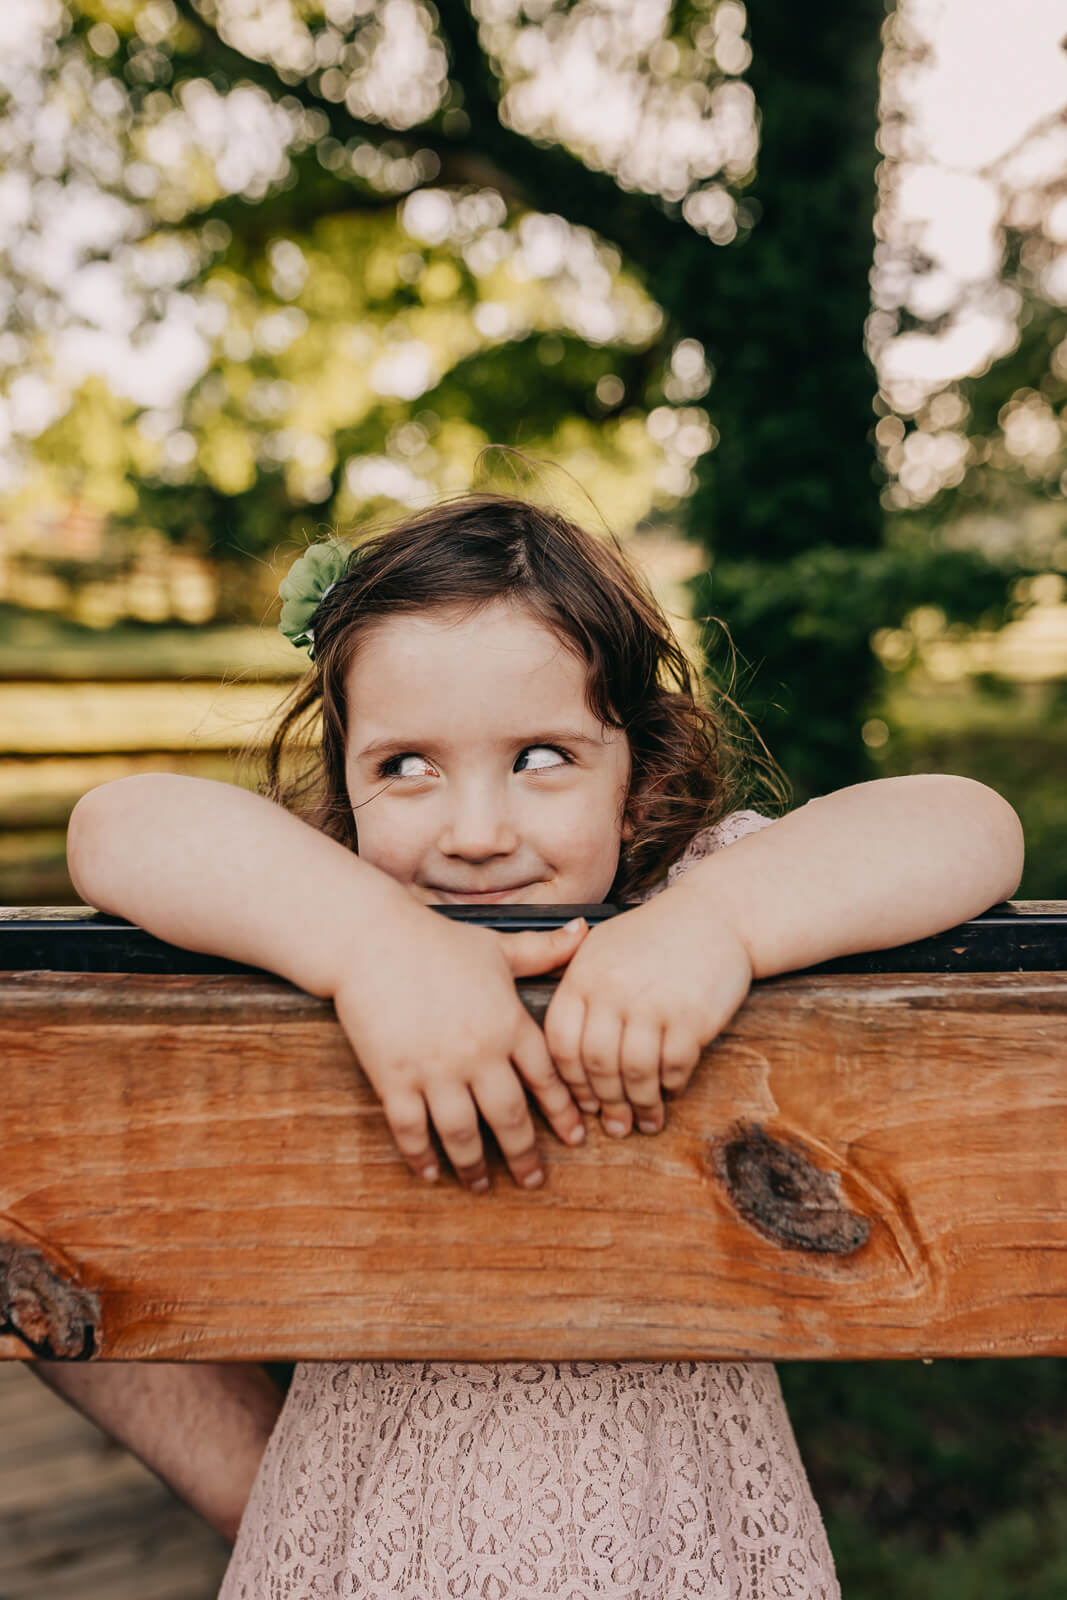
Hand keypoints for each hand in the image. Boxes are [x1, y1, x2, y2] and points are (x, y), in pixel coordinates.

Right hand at [332, 908, 589, 1189]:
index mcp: (508, 1024)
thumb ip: (544, 949)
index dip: (563, 1112)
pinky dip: (422, 1156)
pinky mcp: (394, 1079)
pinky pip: (411, 1130)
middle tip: (533, 1181)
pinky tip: (430, 1172)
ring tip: (482, 1185)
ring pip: (463, 1134)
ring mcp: (435, 1070)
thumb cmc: (436, 941)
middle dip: (524, 1156)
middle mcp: (478, 1054)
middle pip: (510, 1118)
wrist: (371, 940)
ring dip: (474, 1166)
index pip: (547, 1079)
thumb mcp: (498, 946)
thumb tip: (587, 930)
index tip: (576, 1138)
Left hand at [542, 885, 752, 1136]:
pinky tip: (671, 1092)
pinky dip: (671, 1086)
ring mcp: (652, 1004)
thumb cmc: (654, 936)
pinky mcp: (691, 1017)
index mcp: (583, 976)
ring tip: (646, 1121)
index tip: (583, 1102)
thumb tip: (561, 1055)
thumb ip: (577, 990)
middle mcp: (613, 991)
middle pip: (597, 1065)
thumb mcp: (602, 948)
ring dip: (640, 1105)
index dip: (569, 1081)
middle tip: (614, 1125)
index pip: (561, 1042)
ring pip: (635, 1073)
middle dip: (606, 1103)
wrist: (715, 914)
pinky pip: (674, 1067)